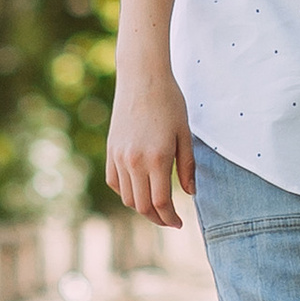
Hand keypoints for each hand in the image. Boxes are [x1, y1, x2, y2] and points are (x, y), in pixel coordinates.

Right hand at [105, 62, 195, 226]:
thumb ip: (187, 166)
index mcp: (157, 158)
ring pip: (127, 197)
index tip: (179, 223)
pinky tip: (139, 190)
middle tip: (170, 220)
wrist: (142, 77)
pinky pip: (114, 182)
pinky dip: (126, 192)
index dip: (170, 218)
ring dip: (141, 207)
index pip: (161, 202)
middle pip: (142, 205)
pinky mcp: (110, 150)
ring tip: (157, 207)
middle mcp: (134, 161)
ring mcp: (119, 156)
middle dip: (157, 218)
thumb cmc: (169, 102)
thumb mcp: (185, 133)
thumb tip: (189, 193)